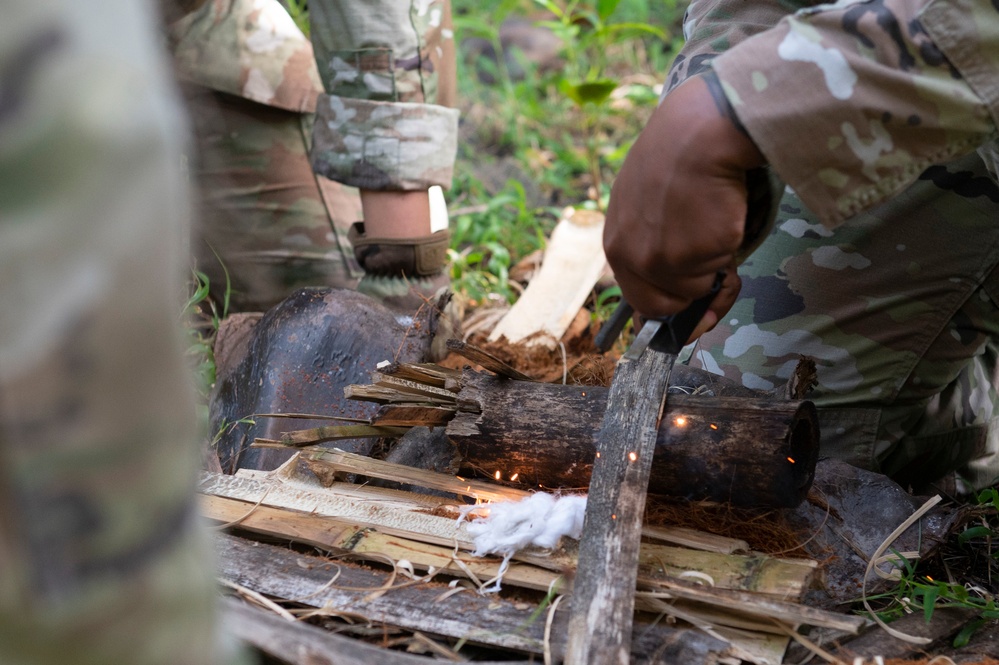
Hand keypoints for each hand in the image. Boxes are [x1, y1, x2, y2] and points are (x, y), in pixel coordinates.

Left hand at [604, 74, 764, 324]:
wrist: (700, 132)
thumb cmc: (680, 156)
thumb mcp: (646, 202)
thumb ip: (653, 241)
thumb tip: (677, 284)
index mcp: (616, 241)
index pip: (636, 297)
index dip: (666, 310)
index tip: (686, 320)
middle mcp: (630, 255)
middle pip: (664, 307)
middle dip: (695, 301)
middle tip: (721, 278)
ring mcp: (660, 259)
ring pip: (697, 290)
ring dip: (717, 269)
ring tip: (720, 225)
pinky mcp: (692, 257)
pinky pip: (720, 275)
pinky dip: (730, 256)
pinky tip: (726, 220)